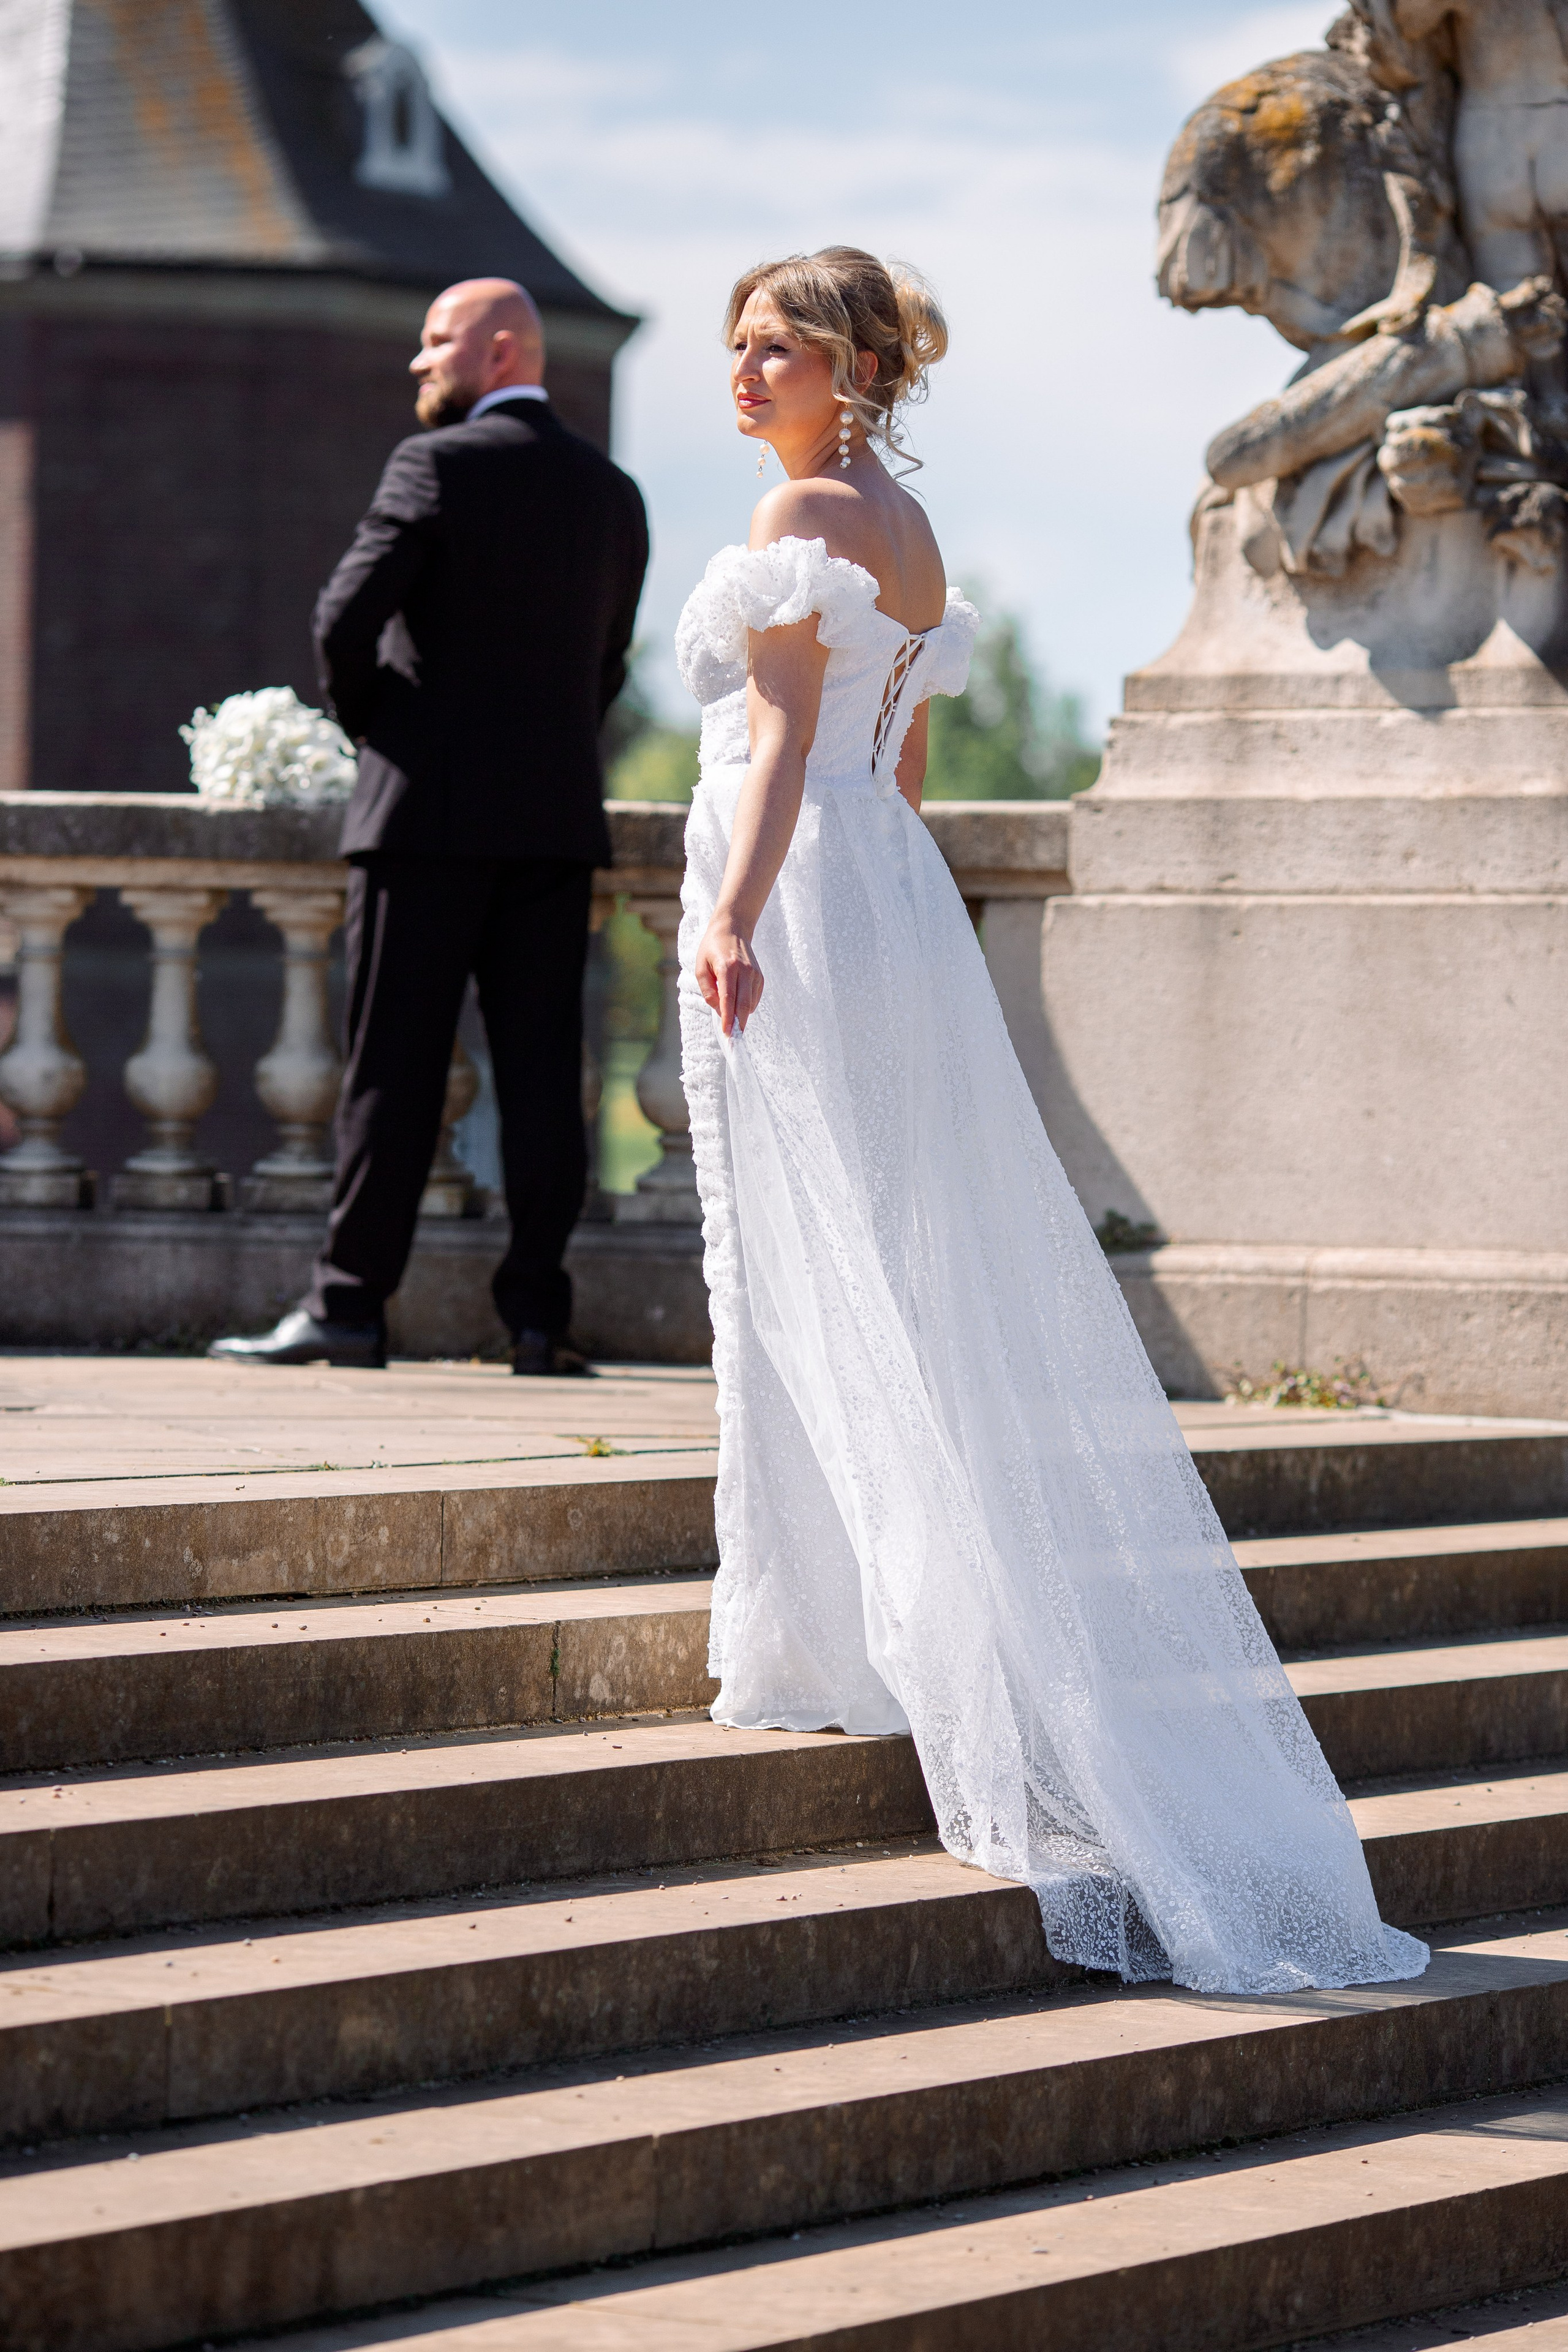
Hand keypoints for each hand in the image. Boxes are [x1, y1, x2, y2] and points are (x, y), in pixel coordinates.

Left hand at [695, 915, 763, 1035]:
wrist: (732, 929)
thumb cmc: (711, 948)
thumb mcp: (700, 967)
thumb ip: (708, 990)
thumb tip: (719, 1010)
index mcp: (727, 967)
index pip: (728, 998)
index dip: (728, 1018)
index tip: (727, 1033)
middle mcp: (744, 970)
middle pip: (743, 1004)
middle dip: (738, 1024)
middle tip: (733, 1040)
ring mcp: (755, 973)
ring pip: (751, 1003)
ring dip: (741, 1016)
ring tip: (731, 1019)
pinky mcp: (760, 976)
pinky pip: (754, 999)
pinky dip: (746, 1007)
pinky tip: (737, 1005)